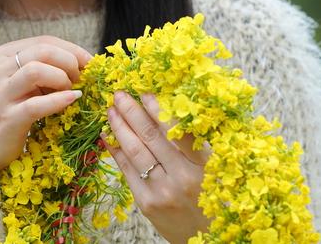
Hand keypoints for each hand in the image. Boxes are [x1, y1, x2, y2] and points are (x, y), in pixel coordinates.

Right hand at [0, 35, 91, 173]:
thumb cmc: (4, 112)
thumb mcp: (16, 83)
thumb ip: (39, 68)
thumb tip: (78, 63)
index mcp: (1, 55)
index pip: (44, 41)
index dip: (71, 49)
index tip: (88, 62)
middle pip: (43, 50)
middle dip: (70, 62)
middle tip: (80, 78)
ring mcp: (0, 94)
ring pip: (37, 70)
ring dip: (62, 79)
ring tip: (70, 90)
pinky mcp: (7, 118)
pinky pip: (37, 104)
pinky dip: (60, 100)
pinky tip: (72, 100)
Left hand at [103, 91, 210, 243]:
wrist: (206, 239)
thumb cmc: (211, 199)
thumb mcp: (213, 170)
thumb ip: (194, 144)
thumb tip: (170, 107)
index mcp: (202, 165)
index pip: (177, 130)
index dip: (158, 109)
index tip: (145, 91)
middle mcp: (181, 177)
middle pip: (151, 137)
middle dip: (132, 112)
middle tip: (119, 94)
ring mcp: (162, 191)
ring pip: (136, 152)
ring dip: (120, 127)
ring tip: (110, 110)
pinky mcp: (146, 203)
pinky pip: (127, 171)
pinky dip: (116, 151)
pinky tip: (107, 136)